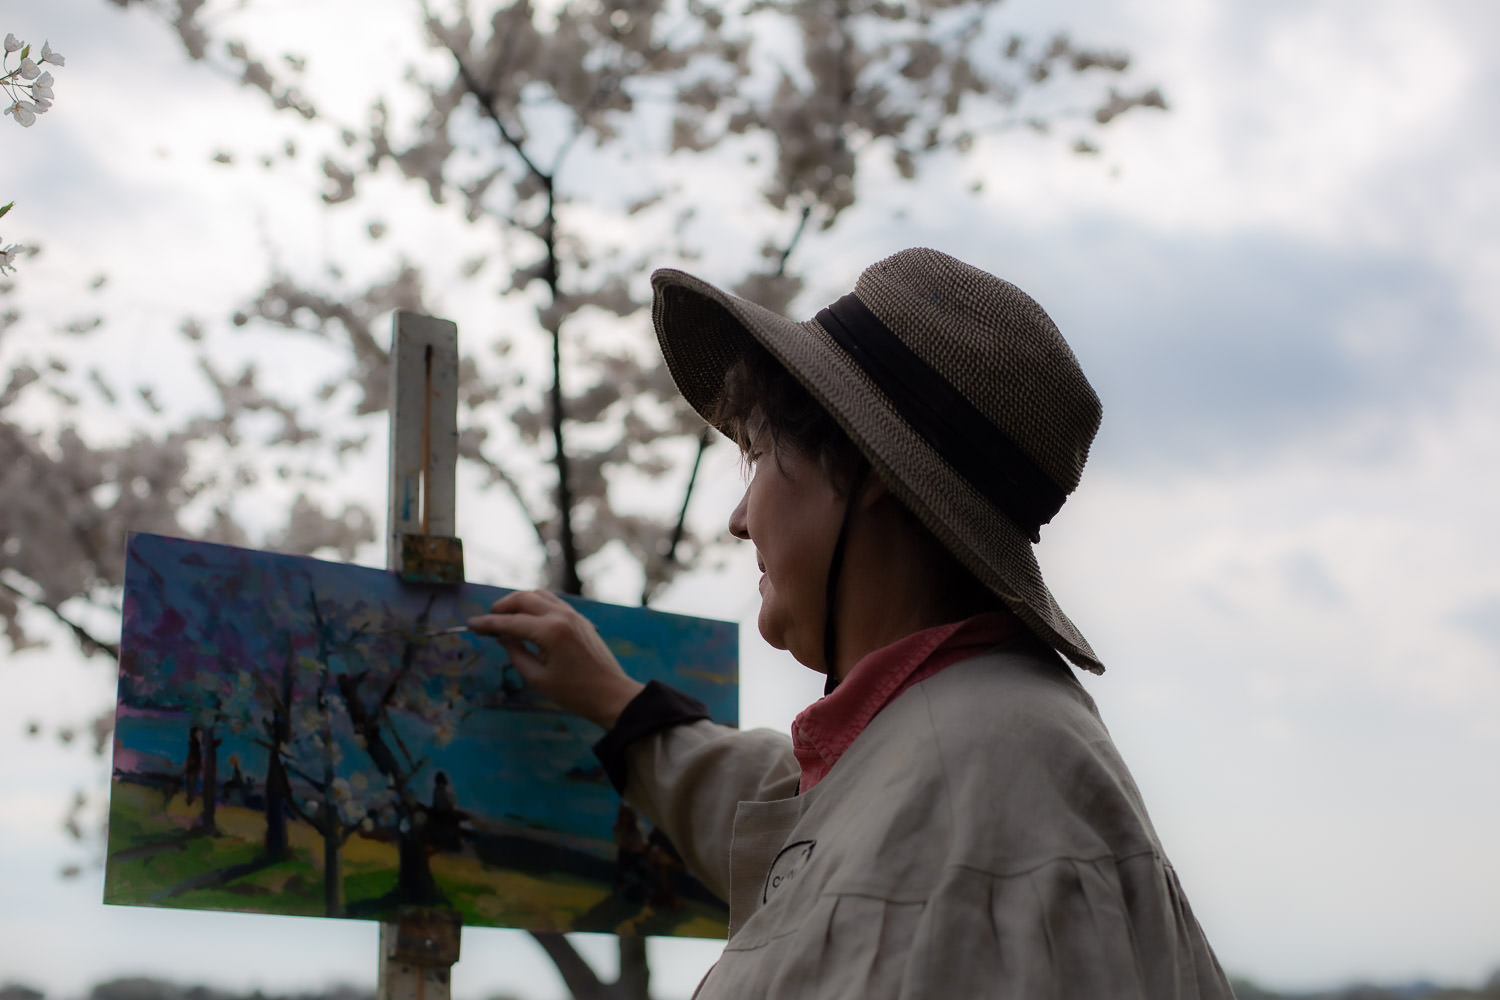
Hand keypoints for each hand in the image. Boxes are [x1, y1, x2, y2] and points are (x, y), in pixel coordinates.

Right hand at [468, 590, 643, 729]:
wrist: (611, 694)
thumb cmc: (574, 692)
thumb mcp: (537, 678)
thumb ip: (516, 653)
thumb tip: (502, 636)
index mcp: (550, 631)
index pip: (510, 622)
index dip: (488, 623)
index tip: (471, 624)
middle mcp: (561, 616)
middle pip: (524, 598)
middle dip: (502, 606)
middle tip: (488, 620)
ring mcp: (573, 614)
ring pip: (539, 595)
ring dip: (519, 602)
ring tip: (505, 617)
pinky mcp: (580, 619)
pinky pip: (553, 602)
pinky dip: (536, 604)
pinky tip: (527, 618)